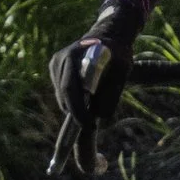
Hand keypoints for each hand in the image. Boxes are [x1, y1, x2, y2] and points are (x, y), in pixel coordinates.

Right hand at [47, 17, 132, 179]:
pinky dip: (74, 104)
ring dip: (76, 112)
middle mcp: (61, 60)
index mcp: (77, 56)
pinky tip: (85, 105)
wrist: (109, 34)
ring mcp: (55, 66)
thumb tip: (100, 117)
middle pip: (65, 98)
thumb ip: (113, 91)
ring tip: (90, 125)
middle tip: (86, 145)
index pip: (72, 88)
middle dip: (77, 118)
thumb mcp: (124, 69)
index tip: (87, 126)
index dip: (78, 109)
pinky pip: (64, 96)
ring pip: (64, 100)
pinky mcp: (55, 72)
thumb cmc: (120, 53)